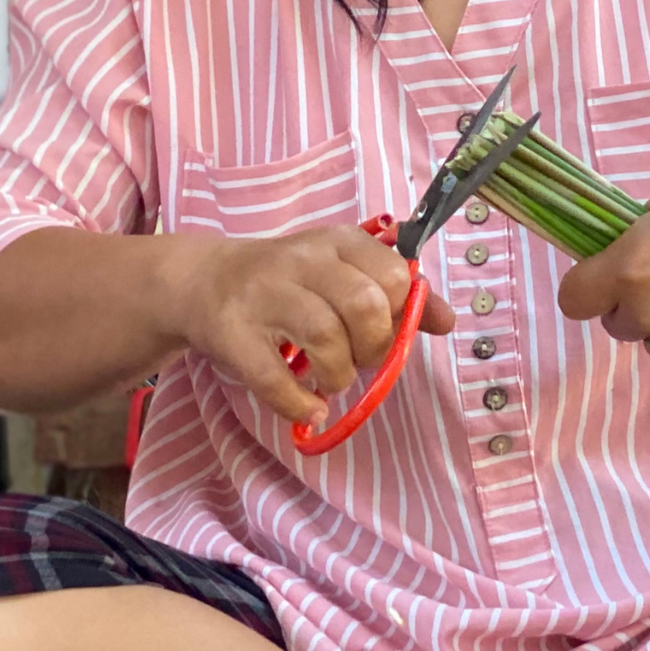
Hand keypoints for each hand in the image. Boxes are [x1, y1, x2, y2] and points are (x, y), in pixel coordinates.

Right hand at [174, 226, 455, 425]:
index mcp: (337, 242)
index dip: (399, 312)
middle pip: (363, 304)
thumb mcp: (342, 272)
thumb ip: (394, 294)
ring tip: (332, 380)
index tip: (383, 328)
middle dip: (374, 346)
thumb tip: (448, 320)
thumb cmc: (288, 281)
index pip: (393, 273)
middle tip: (361, 359)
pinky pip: (273, 378)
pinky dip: (299, 403)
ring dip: (338, 374)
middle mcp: (301, 261)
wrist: (202, 281)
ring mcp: (263, 296)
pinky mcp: (232, 334)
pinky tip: (309, 408)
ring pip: (323, 337)